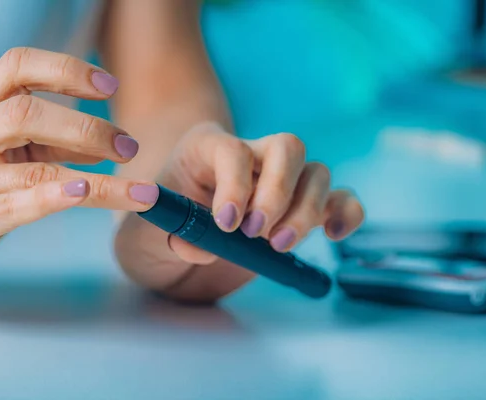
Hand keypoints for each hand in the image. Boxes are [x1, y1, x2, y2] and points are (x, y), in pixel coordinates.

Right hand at [0, 48, 157, 299]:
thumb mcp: (14, 155)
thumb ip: (56, 143)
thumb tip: (115, 143)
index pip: (16, 66)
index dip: (66, 70)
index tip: (111, 86)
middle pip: (23, 112)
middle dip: (86, 128)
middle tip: (128, 148)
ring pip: (30, 171)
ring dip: (95, 181)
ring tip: (139, 191)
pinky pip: (10, 208)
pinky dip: (51, 199)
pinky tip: (84, 193)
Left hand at [115, 122, 363, 302]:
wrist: (168, 250)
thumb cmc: (151, 237)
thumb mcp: (140, 241)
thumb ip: (163, 237)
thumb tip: (205, 245)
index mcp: (205, 150)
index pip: (233, 150)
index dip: (236, 184)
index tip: (226, 225)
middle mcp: (249, 157)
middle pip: (288, 147)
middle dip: (279, 192)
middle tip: (257, 234)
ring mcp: (279, 183)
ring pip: (317, 172)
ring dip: (308, 209)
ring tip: (278, 246)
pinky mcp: (299, 210)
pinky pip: (339, 198)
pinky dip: (345, 213)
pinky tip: (332, 235)